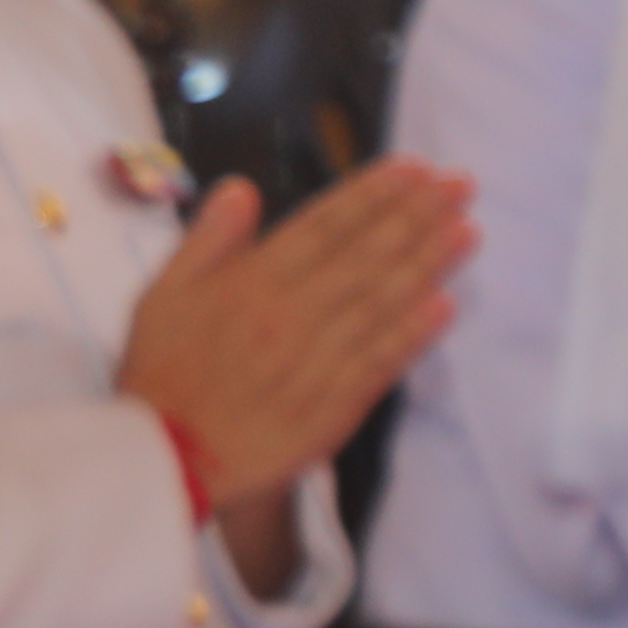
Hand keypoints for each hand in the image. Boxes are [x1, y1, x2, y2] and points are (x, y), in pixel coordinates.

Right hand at [110, 158, 465, 515]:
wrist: (164, 459)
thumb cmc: (162, 372)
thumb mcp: (162, 293)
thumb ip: (205, 238)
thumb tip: (241, 188)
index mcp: (249, 284)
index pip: (322, 227)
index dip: (371, 195)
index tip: (412, 168)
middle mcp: (288, 317)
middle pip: (363, 258)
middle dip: (416, 217)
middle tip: (460, 186)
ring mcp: (313, 364)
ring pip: (379, 305)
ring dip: (427, 265)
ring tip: (466, 231)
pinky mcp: (329, 410)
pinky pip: (377, 365)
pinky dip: (412, 335)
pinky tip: (443, 306)